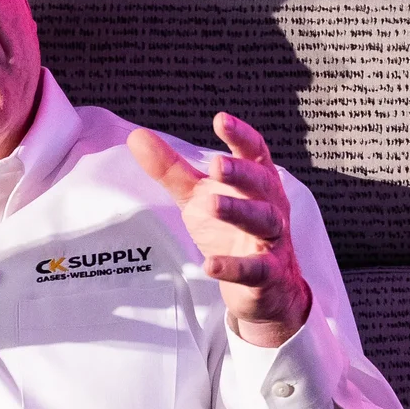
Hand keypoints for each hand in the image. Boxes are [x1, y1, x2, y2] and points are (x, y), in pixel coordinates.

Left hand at [129, 114, 312, 347]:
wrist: (265, 287)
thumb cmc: (232, 231)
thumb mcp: (200, 196)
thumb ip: (172, 169)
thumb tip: (137, 136)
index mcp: (257, 182)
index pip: (254, 153)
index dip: (241, 137)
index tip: (221, 121)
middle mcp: (271, 206)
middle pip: (261, 184)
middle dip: (241, 173)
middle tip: (216, 166)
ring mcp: (272, 240)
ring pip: (263, 221)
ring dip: (239, 211)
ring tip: (212, 205)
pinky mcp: (268, 274)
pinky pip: (255, 269)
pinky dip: (234, 266)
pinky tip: (211, 265)